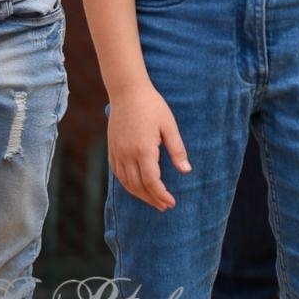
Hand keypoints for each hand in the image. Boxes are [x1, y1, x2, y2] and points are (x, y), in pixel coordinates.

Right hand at [107, 82, 189, 209]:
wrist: (127, 92)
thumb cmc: (152, 106)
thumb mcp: (169, 126)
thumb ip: (177, 150)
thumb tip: (186, 171)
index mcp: (143, 150)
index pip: (151, 182)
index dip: (161, 195)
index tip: (171, 203)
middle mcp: (127, 155)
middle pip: (138, 186)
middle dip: (151, 199)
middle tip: (165, 206)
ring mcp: (117, 153)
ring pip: (126, 183)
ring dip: (139, 195)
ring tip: (153, 200)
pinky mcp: (111, 150)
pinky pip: (118, 174)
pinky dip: (128, 185)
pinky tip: (137, 187)